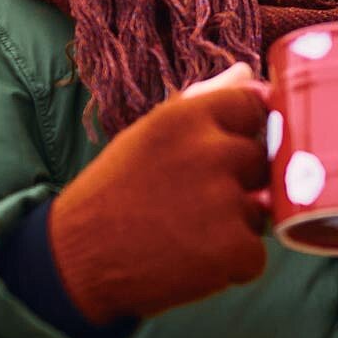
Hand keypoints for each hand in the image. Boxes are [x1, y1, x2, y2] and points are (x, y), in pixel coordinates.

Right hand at [44, 63, 273, 324]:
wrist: (76, 259)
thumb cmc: (114, 191)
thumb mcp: (148, 135)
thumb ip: (201, 101)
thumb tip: (246, 73)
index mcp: (187, 117)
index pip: (253, 107)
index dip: (243, 133)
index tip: (220, 154)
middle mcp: (209, 152)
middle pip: (261, 160)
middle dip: (238, 183)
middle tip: (189, 202)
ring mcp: (224, 202)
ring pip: (261, 210)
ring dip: (233, 226)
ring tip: (184, 231)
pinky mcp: (233, 250)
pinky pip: (256, 254)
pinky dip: (230, 264)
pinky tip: (190, 260)